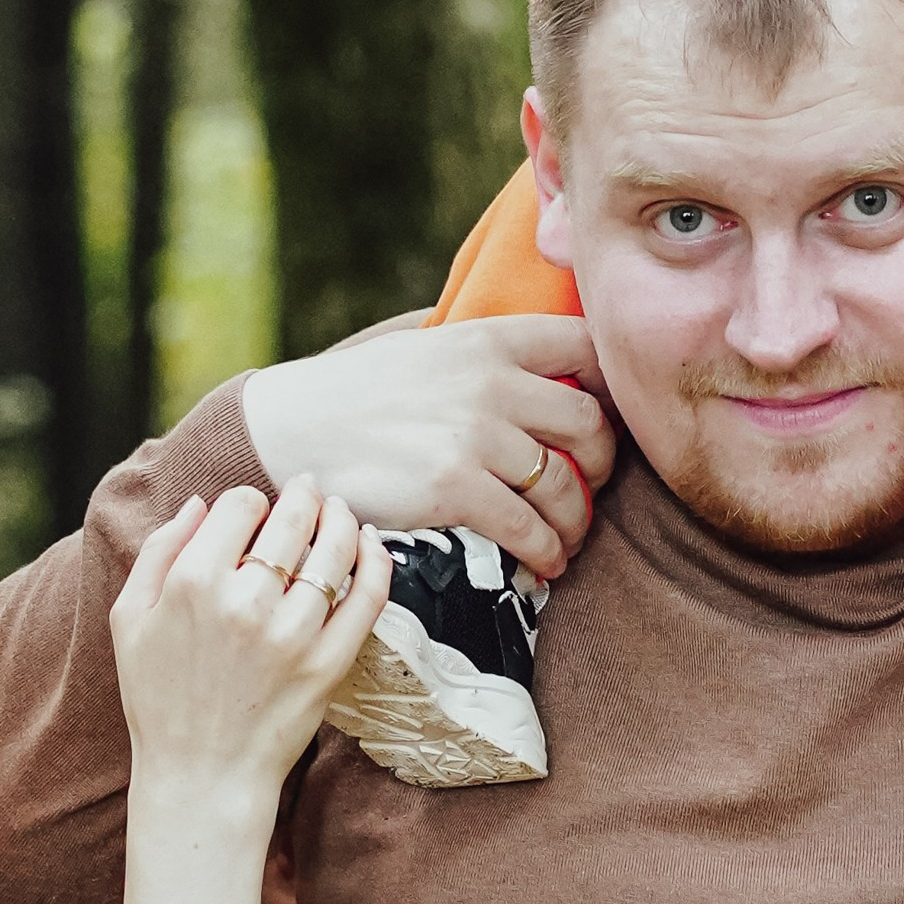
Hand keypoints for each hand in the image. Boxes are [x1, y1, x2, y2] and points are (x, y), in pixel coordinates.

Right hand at [109, 479, 388, 808]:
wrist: (200, 777)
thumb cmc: (158, 699)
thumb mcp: (129, 619)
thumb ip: (158, 551)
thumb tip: (198, 503)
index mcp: (192, 584)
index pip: (240, 505)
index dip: (251, 501)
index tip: (255, 512)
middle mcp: (244, 602)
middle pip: (292, 518)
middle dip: (303, 495)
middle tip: (309, 490)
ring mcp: (292, 634)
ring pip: (334, 549)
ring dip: (341, 520)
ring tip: (339, 513)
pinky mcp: (328, 664)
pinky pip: (367, 597)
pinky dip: (377, 562)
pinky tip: (372, 546)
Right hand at [241, 316, 611, 578]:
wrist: (290, 429)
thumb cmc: (359, 394)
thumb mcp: (426, 348)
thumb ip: (484, 356)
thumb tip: (547, 370)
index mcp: (486, 339)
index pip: (585, 346)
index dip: (613, 384)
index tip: (608, 420)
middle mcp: (488, 381)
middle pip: (589, 422)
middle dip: (601, 465)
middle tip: (589, 488)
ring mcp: (472, 435)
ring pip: (565, 484)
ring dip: (577, 521)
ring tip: (567, 538)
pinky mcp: (453, 488)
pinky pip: (530, 529)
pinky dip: (547, 553)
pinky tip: (544, 564)